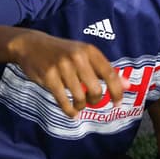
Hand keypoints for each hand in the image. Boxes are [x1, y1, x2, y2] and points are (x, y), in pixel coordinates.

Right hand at [9, 30, 123, 118]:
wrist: (32, 45)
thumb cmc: (63, 52)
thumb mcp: (85, 55)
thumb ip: (105, 70)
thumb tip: (127, 85)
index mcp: (90, 51)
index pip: (110, 74)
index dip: (116, 92)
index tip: (118, 104)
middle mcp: (78, 58)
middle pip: (96, 90)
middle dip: (95, 101)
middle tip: (91, 101)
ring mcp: (62, 67)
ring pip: (79, 97)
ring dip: (81, 106)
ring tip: (79, 105)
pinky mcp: (49, 77)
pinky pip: (63, 101)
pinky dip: (69, 111)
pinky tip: (72, 113)